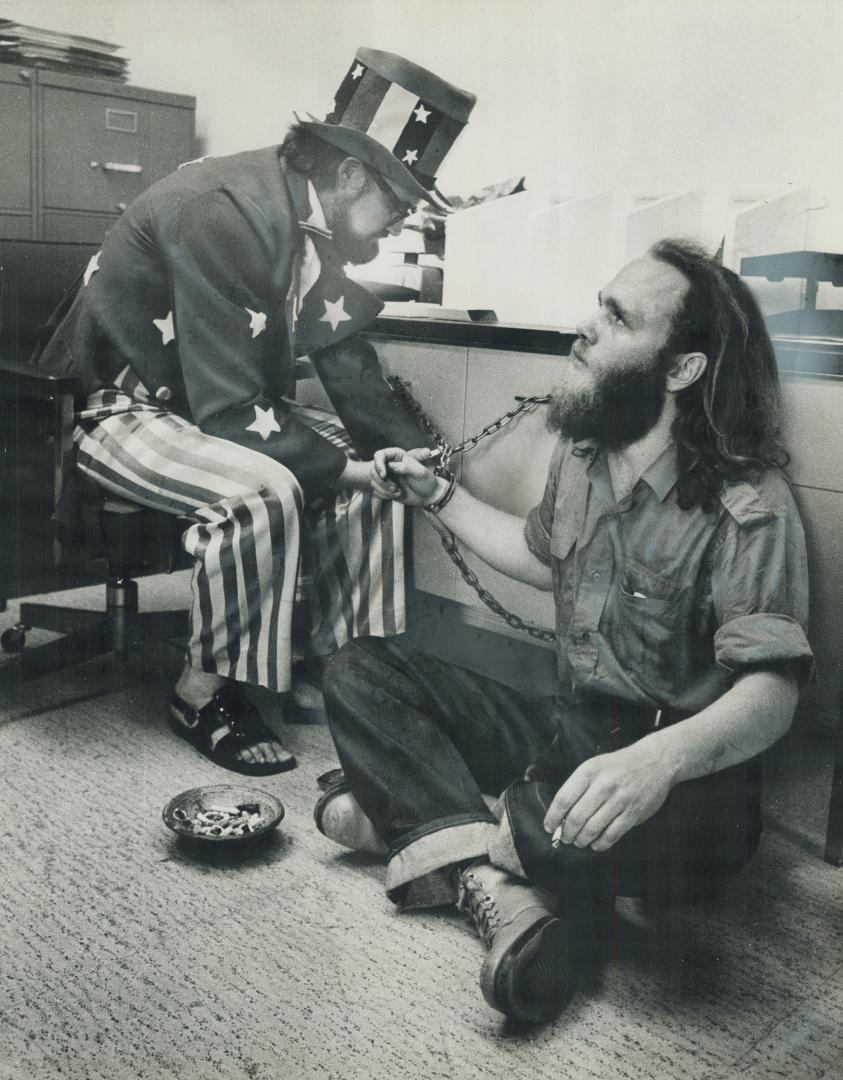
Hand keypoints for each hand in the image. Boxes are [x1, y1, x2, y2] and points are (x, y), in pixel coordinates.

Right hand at [372, 447, 444, 505]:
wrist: (429, 496)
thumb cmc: (427, 481)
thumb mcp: (419, 473)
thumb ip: (405, 467)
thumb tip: (390, 465)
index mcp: (398, 456)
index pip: (380, 455)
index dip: (378, 464)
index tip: (384, 475)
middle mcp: (390, 465)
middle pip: (373, 470)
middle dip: (382, 481)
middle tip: (394, 487)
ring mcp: (387, 476)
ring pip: (374, 481)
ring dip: (384, 489)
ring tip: (398, 491)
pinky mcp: (385, 487)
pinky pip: (376, 490)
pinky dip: (384, 495)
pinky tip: (397, 494)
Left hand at [543, 738, 676, 851]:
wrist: (655, 761)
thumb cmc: (618, 766)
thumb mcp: (594, 766)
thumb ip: (578, 787)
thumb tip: (560, 815)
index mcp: (589, 771)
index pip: (564, 798)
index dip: (553, 817)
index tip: (549, 827)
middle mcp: (604, 785)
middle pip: (577, 817)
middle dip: (567, 832)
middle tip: (564, 837)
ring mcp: (620, 800)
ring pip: (593, 829)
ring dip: (581, 840)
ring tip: (578, 841)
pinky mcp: (634, 813)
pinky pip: (612, 835)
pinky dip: (600, 844)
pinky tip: (595, 843)